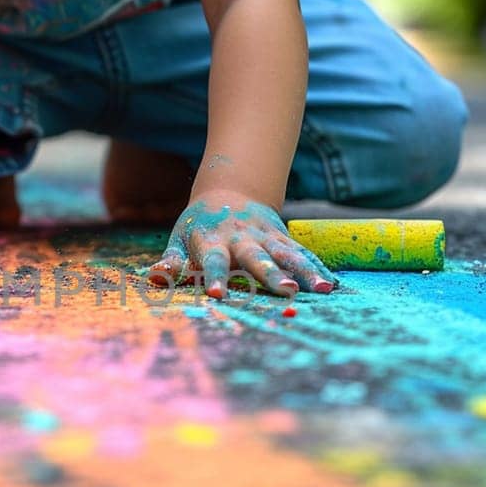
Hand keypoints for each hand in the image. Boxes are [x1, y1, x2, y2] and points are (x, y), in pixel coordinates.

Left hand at [148, 191, 337, 298]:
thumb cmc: (198, 227)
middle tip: (289, 291)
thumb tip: (154, 278)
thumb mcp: (179, 239)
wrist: (229, 192)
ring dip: (305, 270)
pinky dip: (317, 266)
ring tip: (322, 289)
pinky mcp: (283, 237)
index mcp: (213, 241)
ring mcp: (266, 237)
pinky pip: (302, 252)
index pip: (214, 260)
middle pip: (258, 257)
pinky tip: (331, 283)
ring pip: (288, 254)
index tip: (217, 294)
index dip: (215, 276)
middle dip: (273, 274)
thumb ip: (171, 261)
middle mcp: (242, 238)